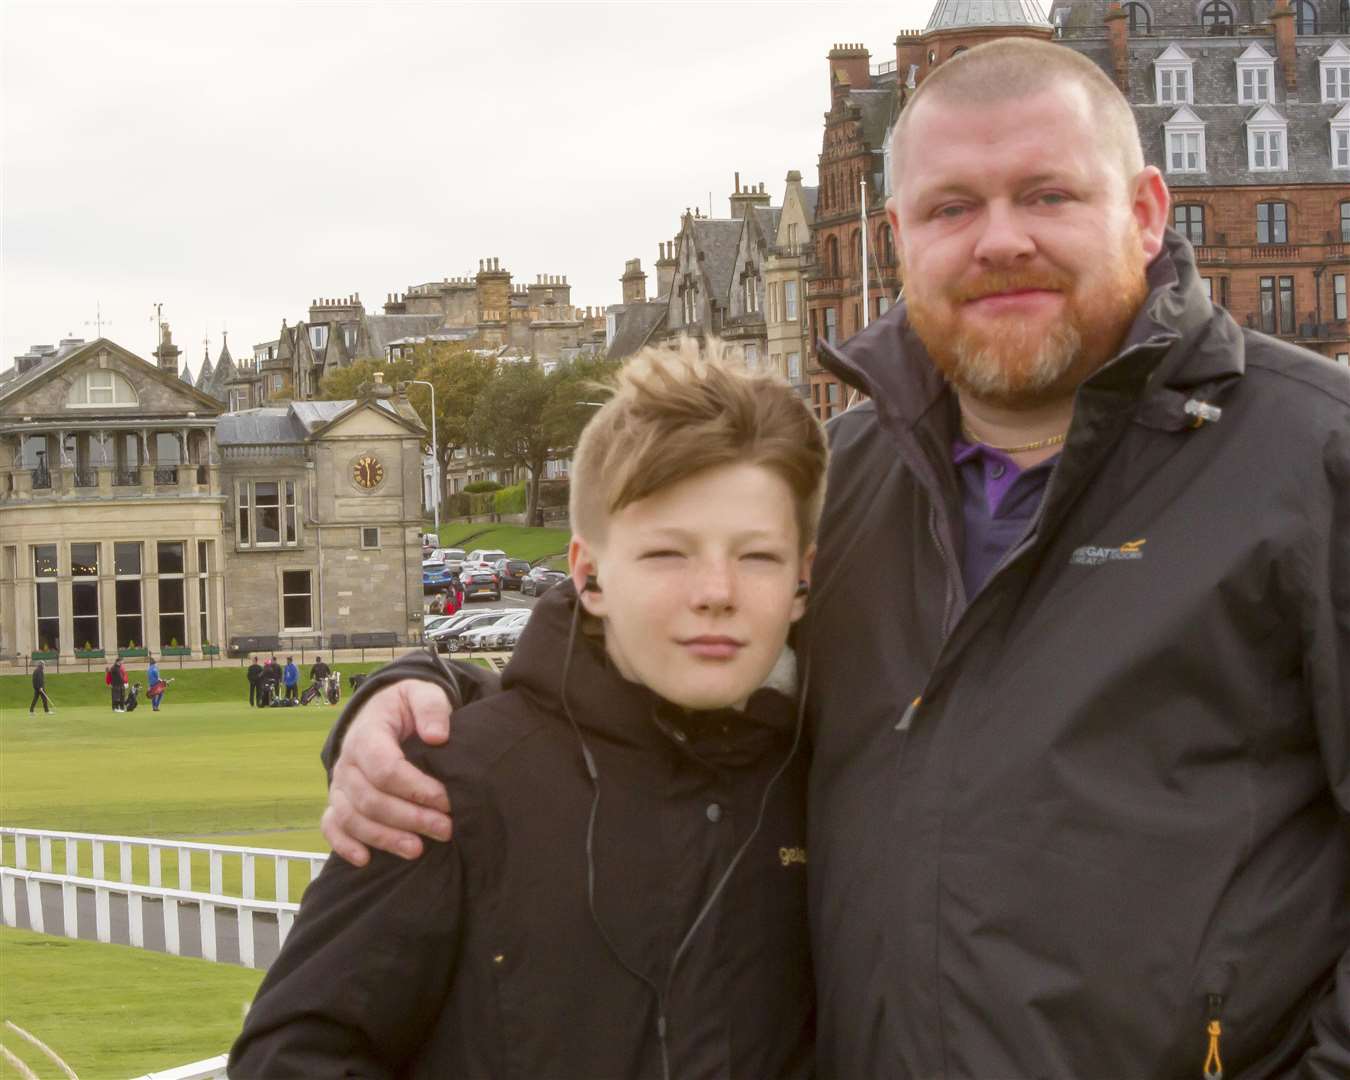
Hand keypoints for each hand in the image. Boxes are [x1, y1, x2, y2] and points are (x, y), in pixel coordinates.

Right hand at [321, 679, 453, 866]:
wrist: (384, 712)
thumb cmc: (408, 706)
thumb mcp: (423, 694)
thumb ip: (431, 707)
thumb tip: (437, 736)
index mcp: (367, 733)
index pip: (385, 768)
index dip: (415, 788)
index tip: (446, 800)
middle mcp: (347, 762)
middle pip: (370, 799)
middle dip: (409, 818)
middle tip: (445, 829)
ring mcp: (339, 784)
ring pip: (352, 818)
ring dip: (384, 838)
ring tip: (417, 850)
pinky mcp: (338, 801)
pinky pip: (331, 826)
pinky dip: (344, 845)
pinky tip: (366, 860)